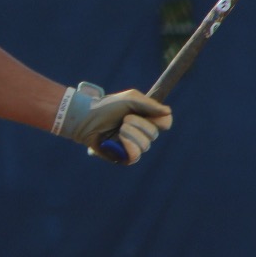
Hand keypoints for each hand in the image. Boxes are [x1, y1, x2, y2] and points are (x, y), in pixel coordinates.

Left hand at [54, 83, 172, 163]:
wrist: (86, 118)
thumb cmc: (107, 106)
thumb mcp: (130, 99)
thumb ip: (149, 104)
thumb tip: (168, 112)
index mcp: (145, 118)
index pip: (165, 123)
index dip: (163, 121)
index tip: (154, 115)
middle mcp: (141, 133)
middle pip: (155, 134)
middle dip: (140, 124)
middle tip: (124, 119)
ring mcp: (132, 146)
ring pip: (145, 145)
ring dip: (131, 134)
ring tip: (119, 129)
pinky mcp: (123, 157)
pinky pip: (135, 156)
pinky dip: (129, 147)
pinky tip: (120, 139)